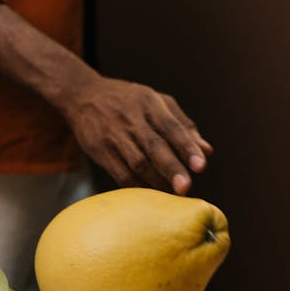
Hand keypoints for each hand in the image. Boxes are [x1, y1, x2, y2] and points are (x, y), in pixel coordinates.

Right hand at [60, 76, 211, 194]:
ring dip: (156, 182)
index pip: (171, 127)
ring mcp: (113, 135)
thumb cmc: (129, 101)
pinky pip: (120, 174)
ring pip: (137, 163)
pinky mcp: (99, 151)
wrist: (82, 96)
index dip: (186, 147)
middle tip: (186, 188)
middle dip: (171, 168)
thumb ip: (183, 126)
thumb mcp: (156, 102)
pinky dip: (137, 187)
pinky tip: (151, 195)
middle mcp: (131, 118)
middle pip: (154, 146)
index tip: (201, 166)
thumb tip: (207, 151)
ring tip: (173, 194)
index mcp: (149, 103)